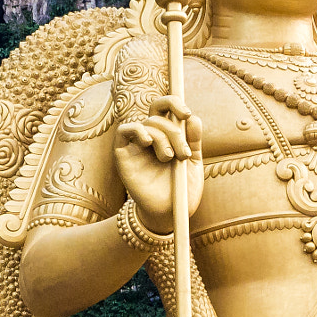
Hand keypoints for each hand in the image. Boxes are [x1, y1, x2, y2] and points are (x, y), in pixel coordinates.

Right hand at [115, 95, 204, 234]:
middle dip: (174, 131)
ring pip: (146, 124)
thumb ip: (193, 140)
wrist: (169, 214)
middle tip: (183, 152)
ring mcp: (136, 146)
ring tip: (169, 159)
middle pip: (157, 115)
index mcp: (167, 136)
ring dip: (162, 138)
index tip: (187, 113)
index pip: (165, 109)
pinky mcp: (122, 155)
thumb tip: (193, 118)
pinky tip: (147, 142)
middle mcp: (151, 138)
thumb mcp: (193, 163)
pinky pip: (123, 131)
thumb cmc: (180, 191)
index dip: (173, 103)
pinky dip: (136, 130)